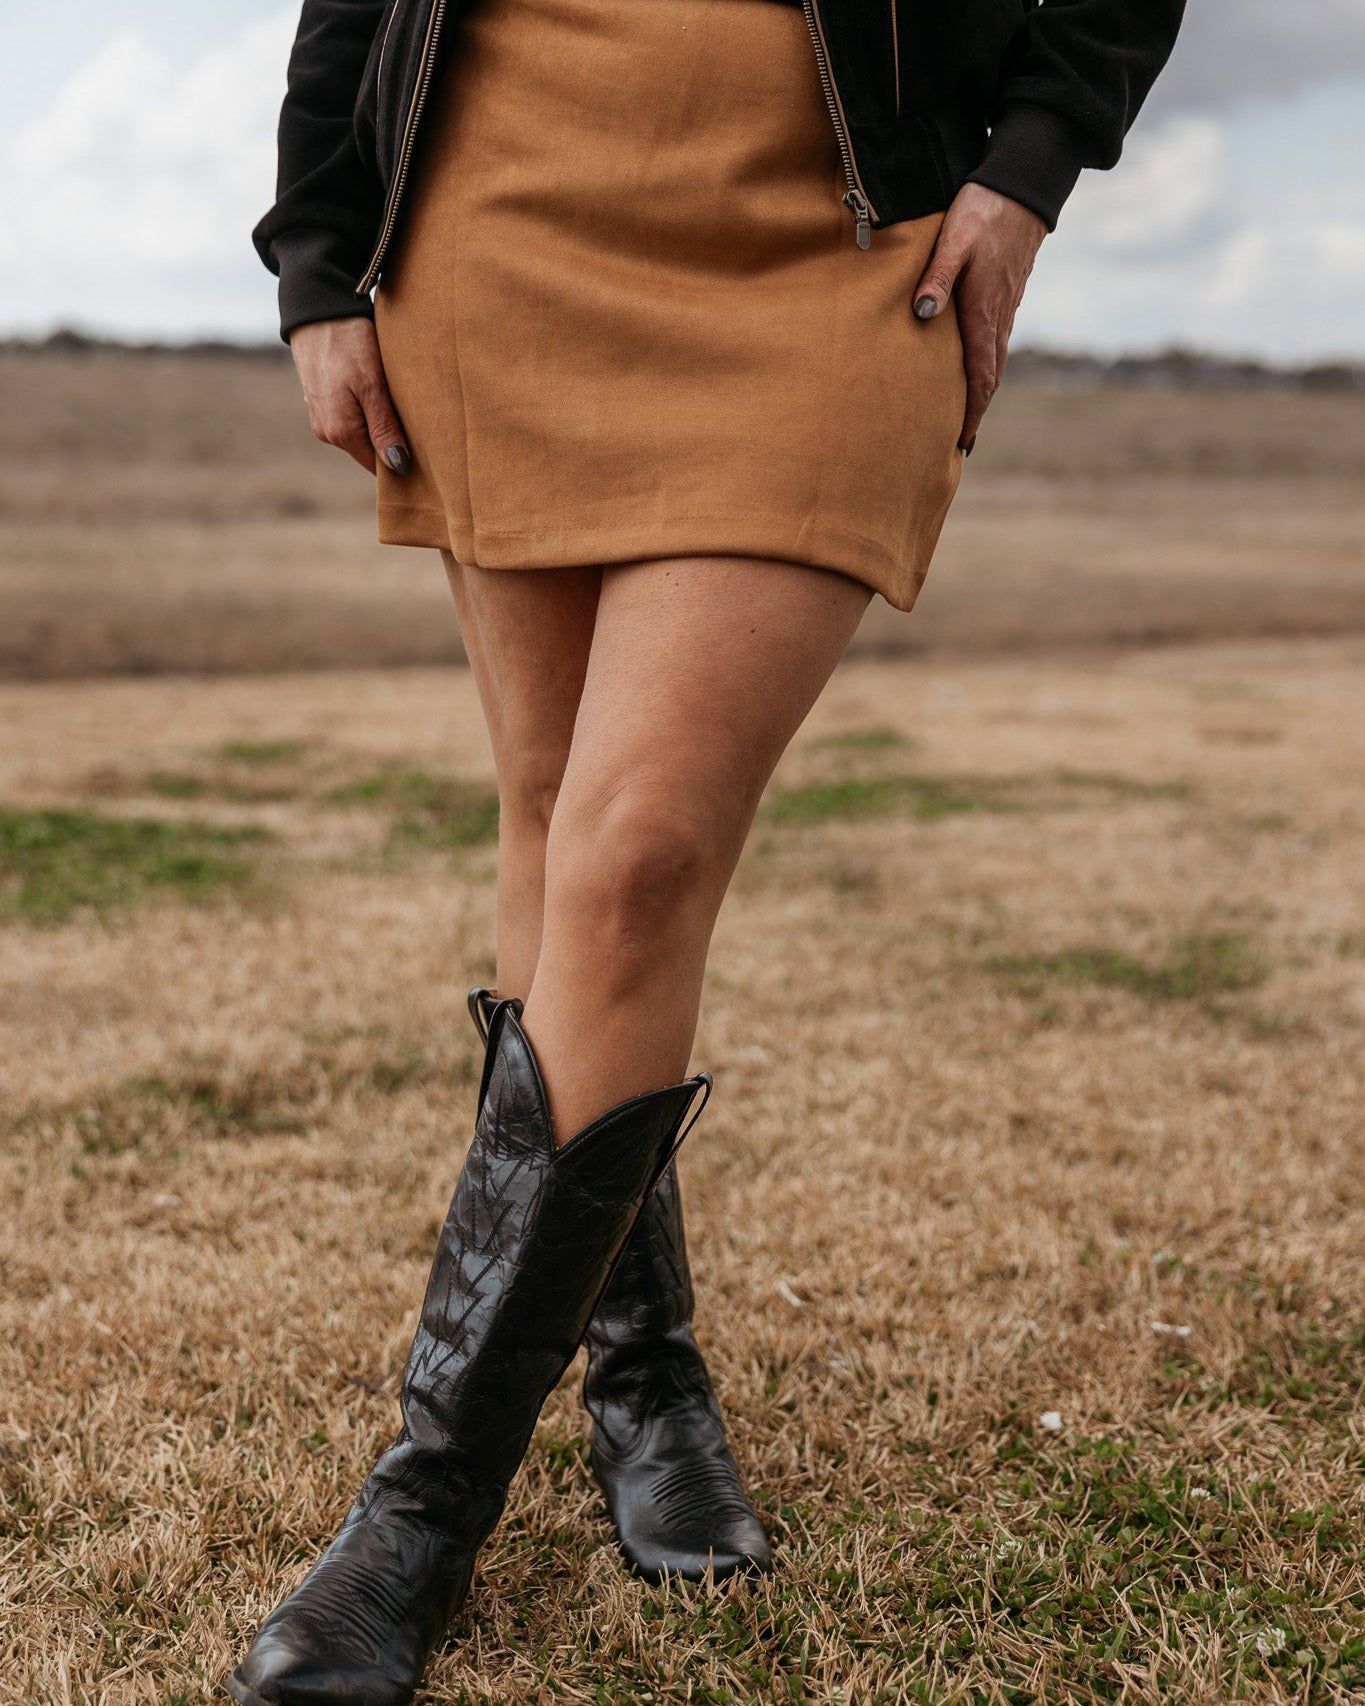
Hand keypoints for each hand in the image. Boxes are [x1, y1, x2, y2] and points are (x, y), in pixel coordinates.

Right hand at [288, 316, 410, 475]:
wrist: (316, 309)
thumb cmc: (347, 342)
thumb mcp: (372, 384)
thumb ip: (384, 428)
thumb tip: (399, 467)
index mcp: (341, 433)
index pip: (380, 466)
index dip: (404, 462)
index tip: (430, 454)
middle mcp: (328, 432)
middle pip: (372, 451)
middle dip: (395, 443)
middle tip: (424, 427)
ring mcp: (322, 418)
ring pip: (363, 434)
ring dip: (384, 425)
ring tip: (403, 406)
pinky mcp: (323, 402)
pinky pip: (353, 417)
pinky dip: (370, 411)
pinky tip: (382, 395)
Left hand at [911, 183, 1046, 452]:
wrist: (1023, 185)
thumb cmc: (983, 210)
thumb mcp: (953, 240)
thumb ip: (935, 278)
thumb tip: (922, 317)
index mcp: (984, 311)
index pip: (980, 375)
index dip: (971, 411)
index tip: (962, 441)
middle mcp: (999, 317)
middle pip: (990, 377)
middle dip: (976, 411)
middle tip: (961, 444)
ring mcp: (1006, 307)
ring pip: (995, 360)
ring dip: (982, 392)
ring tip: (966, 417)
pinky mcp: (1006, 296)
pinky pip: (996, 343)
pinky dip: (987, 367)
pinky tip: (975, 372)